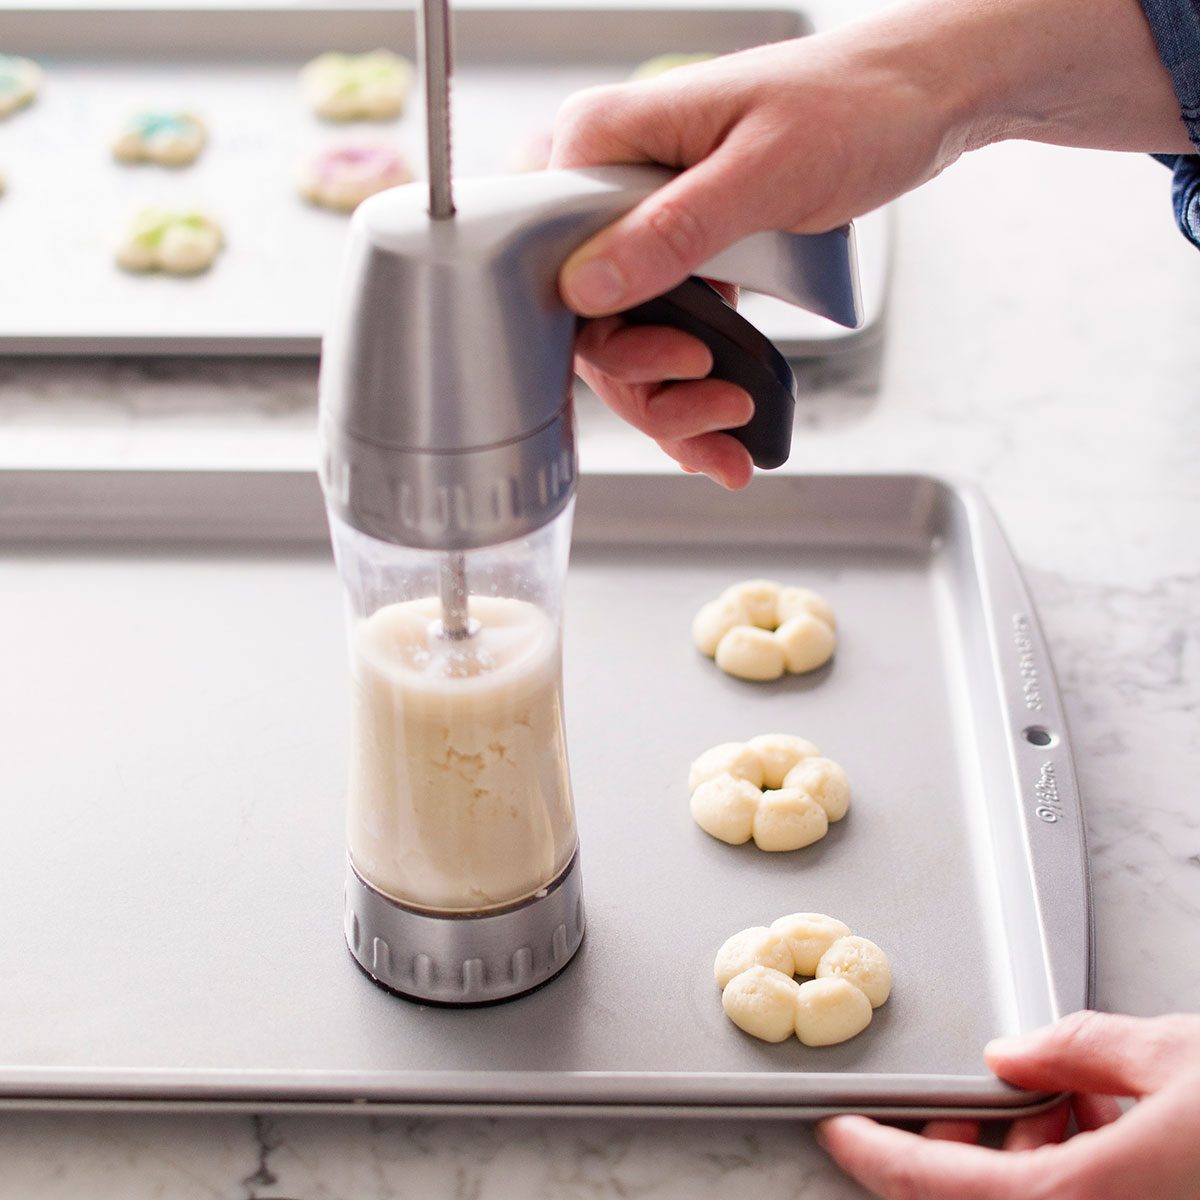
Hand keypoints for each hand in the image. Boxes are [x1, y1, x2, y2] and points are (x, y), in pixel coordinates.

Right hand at [552, 0, 1188, 486]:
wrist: (915, 99)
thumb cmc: (851, 105)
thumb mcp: (764, 172)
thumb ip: (672, 232)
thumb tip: (587, 287)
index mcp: (605, 143)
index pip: (555, 268)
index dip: (606, 337)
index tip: (678, 361)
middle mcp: (613, 188)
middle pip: (592, 324)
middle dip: (651, 387)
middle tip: (720, 404)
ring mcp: (647, 226)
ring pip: (628, 344)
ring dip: (675, 405)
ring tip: (733, 431)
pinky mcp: (683, 254)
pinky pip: (668, 335)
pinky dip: (695, 392)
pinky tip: (727, 435)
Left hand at [817, 1010, 1199, 1199]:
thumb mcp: (1171, 1055)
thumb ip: (1075, 1048)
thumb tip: (1012, 1057)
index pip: (943, 1191)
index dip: (875, 1160)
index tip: (835, 1132)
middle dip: (976, 1150)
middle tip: (993, 1096)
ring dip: (1038, 1155)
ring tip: (1080, 1096)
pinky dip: (1080, 1164)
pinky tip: (1113, 1120)